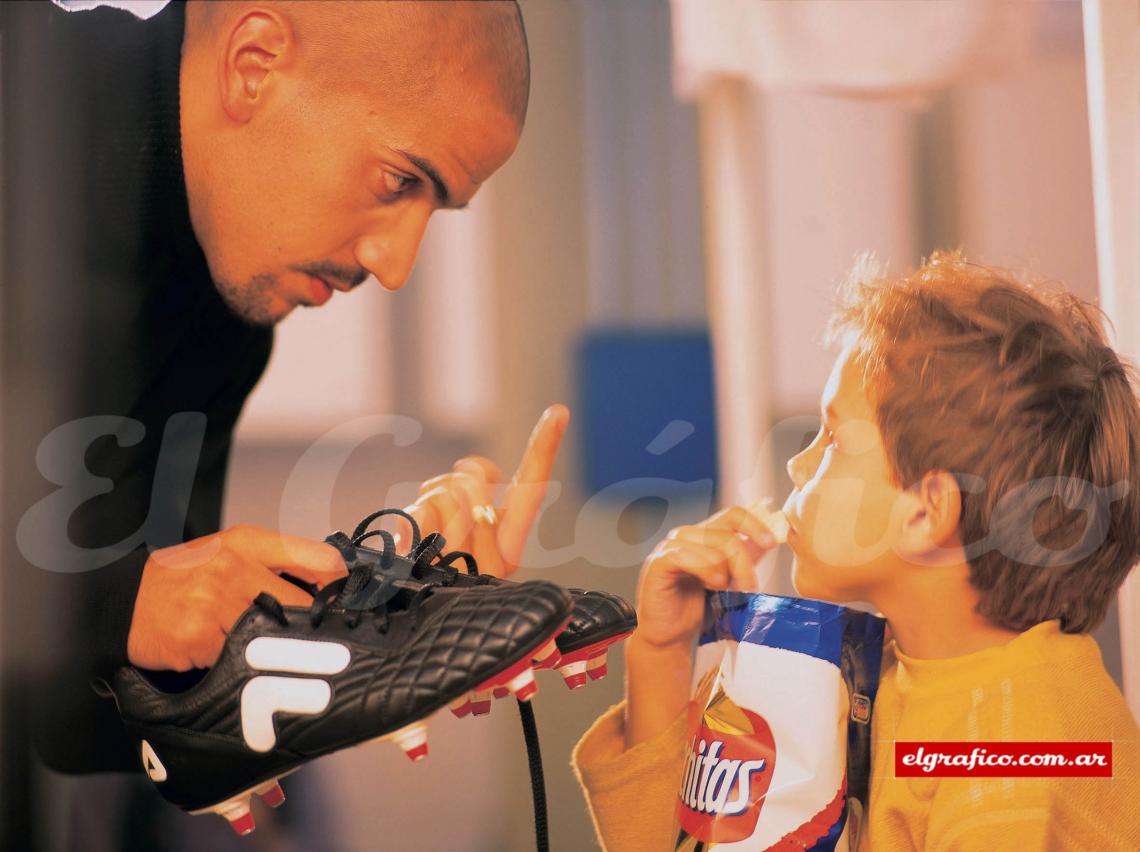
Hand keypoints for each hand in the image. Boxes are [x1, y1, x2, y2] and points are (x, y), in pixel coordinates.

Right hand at [127, 525, 345, 670]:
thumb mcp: (234, 549)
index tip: (359, 604)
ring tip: (275, 655)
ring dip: (277, 652)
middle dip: (314, 628)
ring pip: (274, 637)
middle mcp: (233, 568)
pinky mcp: (198, 641)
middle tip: (325, 645)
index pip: (318, 558)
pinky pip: (240, 662)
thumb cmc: (187, 576)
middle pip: (302, 605)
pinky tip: (230, 660)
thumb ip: (283, 560)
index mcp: (248, 542)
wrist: (123, 602)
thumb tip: (337, 582)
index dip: (344, 585)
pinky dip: (242, 667)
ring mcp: (214, 604)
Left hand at [395, 404, 568, 577]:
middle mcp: (495, 559)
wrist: (404, 607)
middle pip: (474, 481)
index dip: (544, 448)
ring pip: (446, 494)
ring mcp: (465, 567)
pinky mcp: (435, 570)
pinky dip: (411, 518)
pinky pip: (421, 513)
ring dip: (429, 503)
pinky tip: (412, 546)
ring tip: (427, 534)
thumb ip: (469, 495)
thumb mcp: (460, 528)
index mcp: (509, 544)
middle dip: (453, 482)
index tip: (560, 411)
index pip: (531, 488)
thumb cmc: (434, 562)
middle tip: (445, 508)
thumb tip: (475, 470)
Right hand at [634, 504, 779, 651]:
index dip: (755, 525)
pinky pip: (686, 556)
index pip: (734, 515)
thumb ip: (745, 559)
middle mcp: (686, 535)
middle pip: (727, 533)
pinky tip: (712, 585)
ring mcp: (670, 546)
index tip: (772, 543)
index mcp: (703, 535)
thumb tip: (770, 539)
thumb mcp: (729, 581)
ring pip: (710, 545)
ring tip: (727, 591)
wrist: (670, 635)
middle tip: (751, 586)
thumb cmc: (696, 608)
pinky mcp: (658, 562)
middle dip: (744, 561)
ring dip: (727, 570)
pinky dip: (705, 570)